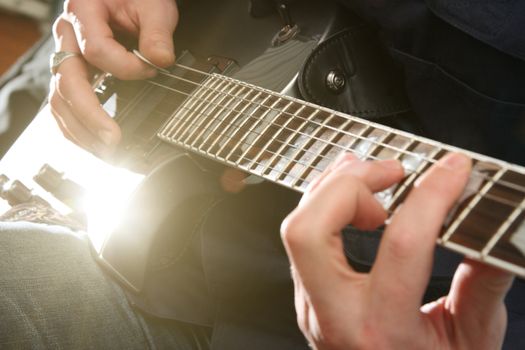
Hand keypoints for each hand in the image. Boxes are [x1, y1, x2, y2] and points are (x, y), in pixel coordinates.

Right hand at [49, 0, 177, 153]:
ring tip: (105, 153)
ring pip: (59, 100)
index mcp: (82, 14)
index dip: (127, 67)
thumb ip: (157, 32)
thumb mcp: (153, 5)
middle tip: (113, 141)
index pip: (97, 51)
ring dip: (81, 131)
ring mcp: (67, 57)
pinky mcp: (73, 73)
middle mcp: (67, 37)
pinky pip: (64, 104)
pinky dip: (76, 128)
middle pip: (68, 83)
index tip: (152, 70)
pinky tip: (93, 144)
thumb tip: (161, 60)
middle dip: (91, 116)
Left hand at [281, 153, 513, 348]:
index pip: (402, 247)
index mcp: (384, 332)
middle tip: (394, 172)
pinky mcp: (308, 295)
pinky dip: (327, 203)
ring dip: (334, 188)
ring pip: (296, 229)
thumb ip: (483, 285)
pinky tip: (355, 194)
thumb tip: (494, 231)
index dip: (431, 196)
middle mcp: (335, 317)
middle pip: (308, 233)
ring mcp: (313, 305)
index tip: (453, 170)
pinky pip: (304, 236)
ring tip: (376, 175)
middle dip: (351, 186)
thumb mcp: (471, 340)